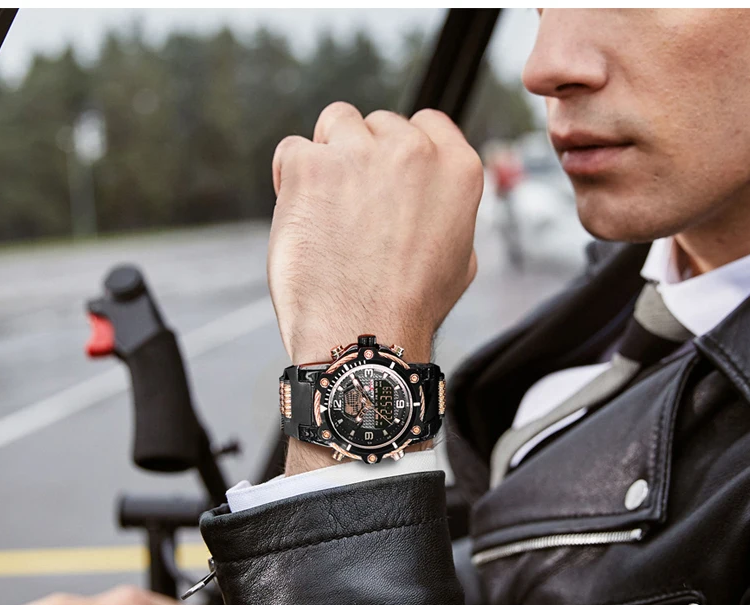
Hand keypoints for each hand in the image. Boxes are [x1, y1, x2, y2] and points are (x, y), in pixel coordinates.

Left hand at [269, 103, 482, 366]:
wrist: (365, 337)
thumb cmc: (410, 308)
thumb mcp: (460, 257)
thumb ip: (448, 211)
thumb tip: (435, 198)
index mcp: (457, 168)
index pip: (427, 123)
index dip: (401, 150)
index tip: (387, 177)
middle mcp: (413, 151)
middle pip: (377, 124)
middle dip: (363, 156)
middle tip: (353, 209)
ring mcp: (360, 154)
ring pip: (336, 122)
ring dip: (328, 156)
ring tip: (326, 209)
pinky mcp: (311, 167)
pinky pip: (292, 151)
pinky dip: (289, 180)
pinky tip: (301, 218)